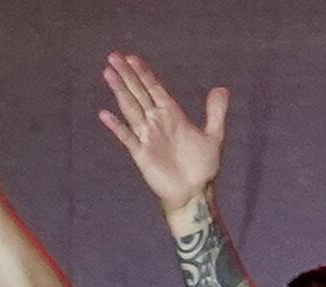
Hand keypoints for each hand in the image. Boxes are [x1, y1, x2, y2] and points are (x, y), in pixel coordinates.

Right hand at [99, 51, 227, 212]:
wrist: (194, 192)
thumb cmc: (203, 167)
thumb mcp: (214, 135)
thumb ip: (215, 111)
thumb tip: (221, 88)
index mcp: (171, 114)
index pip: (154, 88)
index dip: (143, 73)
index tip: (131, 58)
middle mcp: (156, 122)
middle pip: (138, 93)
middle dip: (126, 75)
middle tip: (113, 57)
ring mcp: (147, 137)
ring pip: (130, 108)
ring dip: (119, 90)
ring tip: (107, 73)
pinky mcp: (141, 154)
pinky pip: (126, 136)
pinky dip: (116, 125)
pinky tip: (104, 113)